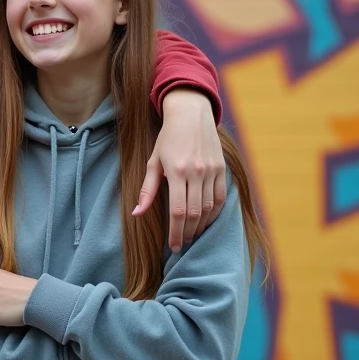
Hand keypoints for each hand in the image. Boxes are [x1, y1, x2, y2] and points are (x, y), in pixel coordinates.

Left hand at [135, 88, 225, 250]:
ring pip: (209, 208)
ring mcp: (211, 170)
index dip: (175, 232)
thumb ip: (147, 189)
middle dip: (187, 233)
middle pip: (194, 213)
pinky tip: (206, 221)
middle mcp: (196, 172)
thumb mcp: (153, 161)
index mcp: (176, 171)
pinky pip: (221, 198)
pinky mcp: (221, 168)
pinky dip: (215, 213)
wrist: (191, 113)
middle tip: (182, 244)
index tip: (173, 246)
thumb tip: (137, 214)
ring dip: (201, 226)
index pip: (177, 211)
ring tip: (192, 235)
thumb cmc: (168, 138)